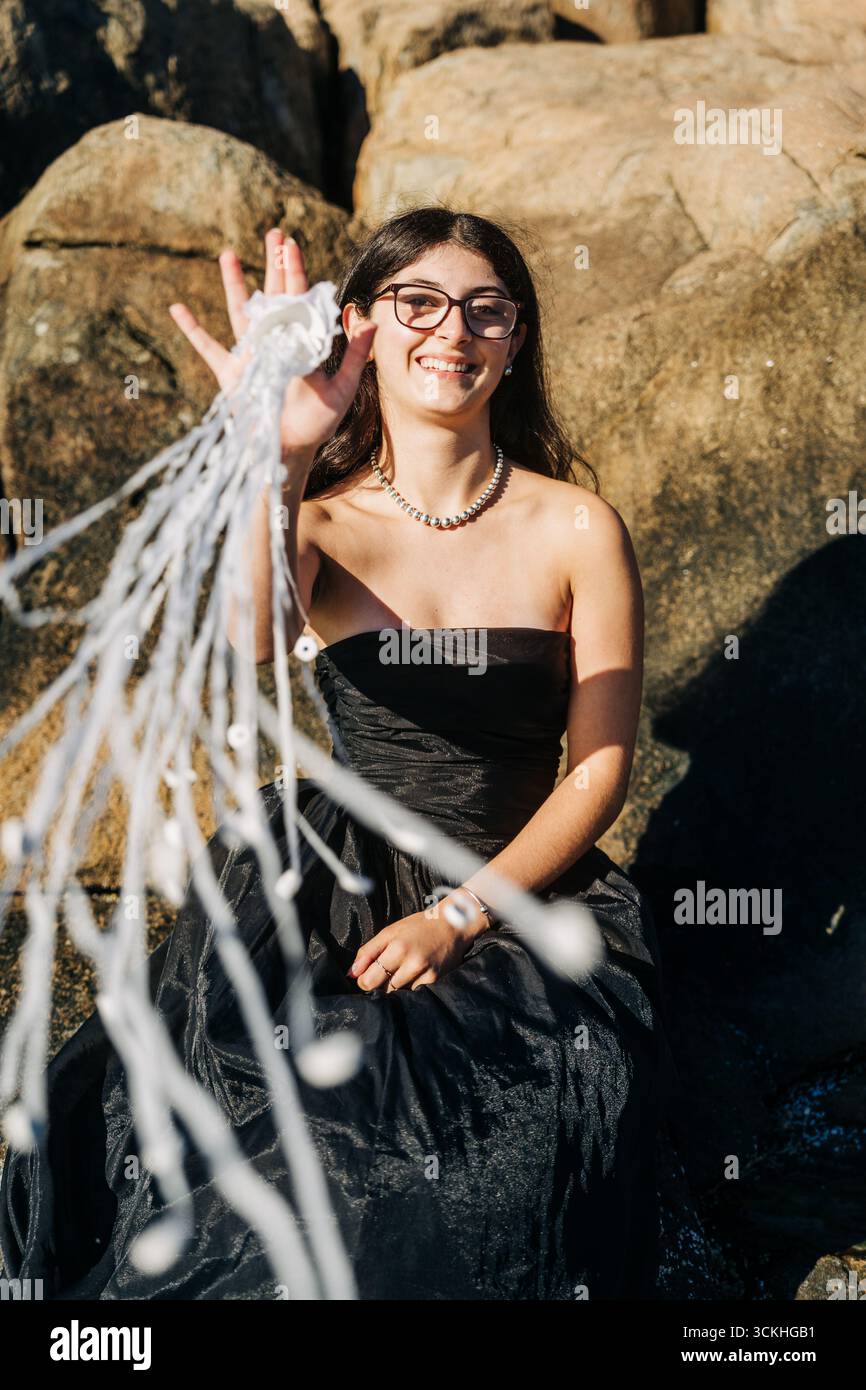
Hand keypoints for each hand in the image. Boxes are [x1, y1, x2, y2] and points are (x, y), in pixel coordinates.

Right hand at [168, 227, 376, 458]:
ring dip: (235, 284)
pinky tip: (177, 308)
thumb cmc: (317, 423)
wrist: (289, 450)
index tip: (290, 243)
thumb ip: (355, 355)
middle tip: (275, 232)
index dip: (294, 271)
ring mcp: (251, 356)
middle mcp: (276, 343)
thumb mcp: (341, 389)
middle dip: (273, 264)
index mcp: (300, 343)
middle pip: (273, 295)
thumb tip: (370, 321)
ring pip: (241, 312)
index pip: (298, 299)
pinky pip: (208, 348)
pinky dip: (192, 330)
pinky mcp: (231, 374)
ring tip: (229, 253)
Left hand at [348, 907, 477, 992]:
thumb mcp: (390, 932)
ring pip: (398, 993)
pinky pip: (414, 993)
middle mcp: (412, 962)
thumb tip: (351, 974)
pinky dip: (410, 987)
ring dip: (395, 987)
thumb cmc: (418, 926)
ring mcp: (425, 973)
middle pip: (383, 989)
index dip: (364, 981)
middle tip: (383, 974)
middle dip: (378, 985)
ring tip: (401, 971)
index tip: (367, 976)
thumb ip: (368, 952)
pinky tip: (413, 974)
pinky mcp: (435, 980)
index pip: (369, 980)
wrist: (452, 926)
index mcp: (397, 948)